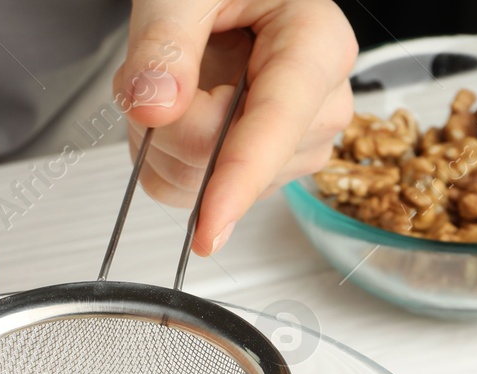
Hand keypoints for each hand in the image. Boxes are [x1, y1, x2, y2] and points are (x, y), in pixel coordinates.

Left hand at [115, 0, 357, 253]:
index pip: (275, 127)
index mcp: (317, 45)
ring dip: (166, 141)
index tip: (209, 227)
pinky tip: (184, 111)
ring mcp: (297, 145)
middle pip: (225, 160)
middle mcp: (320, 104)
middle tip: (161, 69)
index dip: (237, 180)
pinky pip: (197, 193)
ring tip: (176, 81)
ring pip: (205, 185)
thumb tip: (157, 107)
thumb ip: (164, 41)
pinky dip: (170, 158)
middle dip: (171, 127)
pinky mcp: (269, 170)